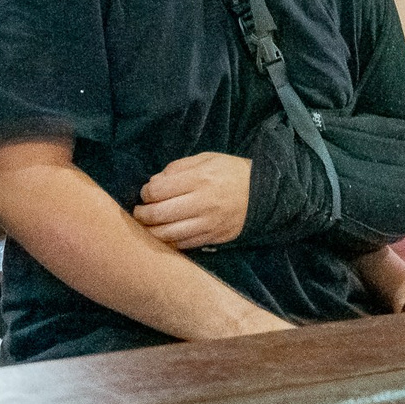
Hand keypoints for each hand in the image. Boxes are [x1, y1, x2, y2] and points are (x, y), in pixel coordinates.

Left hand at [133, 152, 251, 248]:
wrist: (265, 194)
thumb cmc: (231, 172)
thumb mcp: (206, 159)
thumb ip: (178, 167)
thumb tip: (154, 182)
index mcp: (200, 179)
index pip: (159, 190)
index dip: (146, 192)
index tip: (146, 192)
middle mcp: (203, 203)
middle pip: (159, 214)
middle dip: (142, 214)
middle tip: (139, 212)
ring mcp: (209, 223)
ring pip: (168, 234)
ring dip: (151, 231)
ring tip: (147, 225)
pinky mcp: (214, 238)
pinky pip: (184, 244)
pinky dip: (169, 241)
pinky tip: (164, 235)